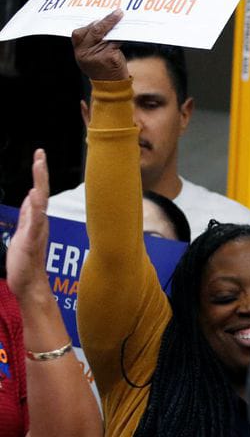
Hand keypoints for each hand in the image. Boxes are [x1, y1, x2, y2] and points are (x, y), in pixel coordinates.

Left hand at [6, 149, 52, 300]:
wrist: (29, 283)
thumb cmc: (24, 261)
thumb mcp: (23, 231)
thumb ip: (28, 214)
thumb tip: (31, 195)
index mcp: (36, 218)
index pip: (38, 191)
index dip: (39, 174)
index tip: (39, 155)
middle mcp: (40, 221)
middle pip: (41, 191)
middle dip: (41, 172)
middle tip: (40, 153)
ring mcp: (37, 229)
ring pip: (39, 202)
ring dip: (39, 183)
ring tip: (39, 165)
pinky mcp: (31, 239)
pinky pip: (35, 220)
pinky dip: (36, 207)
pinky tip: (35, 195)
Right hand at [71, 10, 126, 80]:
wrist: (112, 87)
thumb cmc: (103, 68)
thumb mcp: (91, 56)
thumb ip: (91, 43)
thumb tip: (101, 23)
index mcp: (79, 52)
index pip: (78, 33)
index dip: (89, 24)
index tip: (98, 17)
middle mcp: (85, 53)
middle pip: (94, 31)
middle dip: (106, 20)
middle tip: (117, 12)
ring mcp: (97, 55)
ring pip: (106, 35)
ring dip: (115, 26)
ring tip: (121, 17)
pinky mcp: (110, 57)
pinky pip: (117, 42)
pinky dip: (122, 36)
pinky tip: (127, 31)